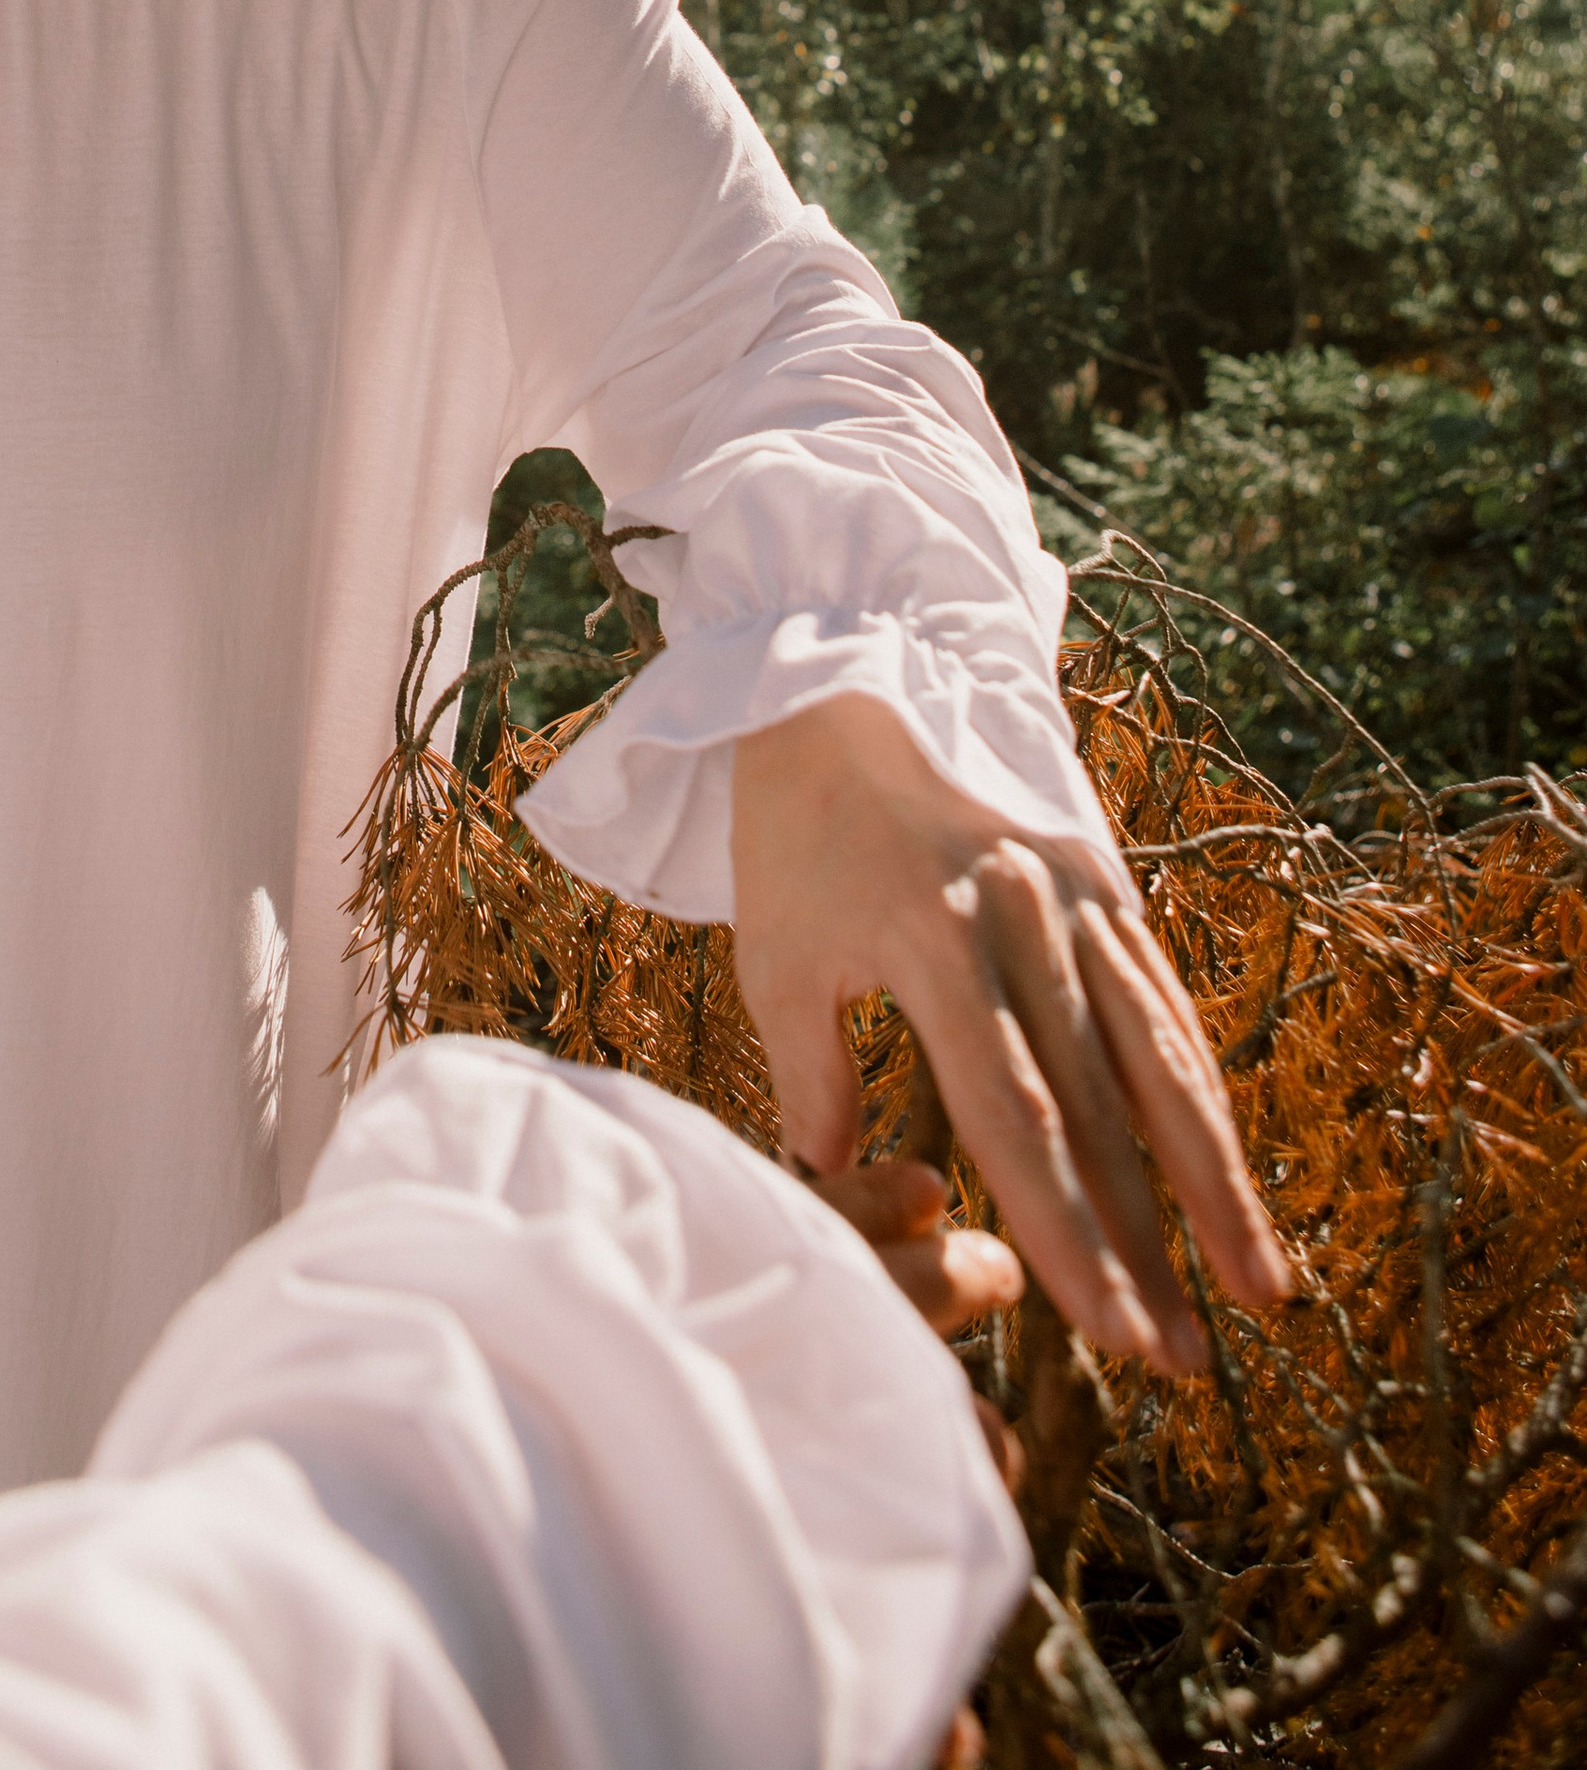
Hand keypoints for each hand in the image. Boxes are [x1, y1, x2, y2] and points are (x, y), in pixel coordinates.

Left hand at [731, 693, 1291, 1372]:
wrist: (846, 672)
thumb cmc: (795, 826)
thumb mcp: (774, 948)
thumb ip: (811, 1073)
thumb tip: (840, 1181)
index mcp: (933, 940)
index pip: (1015, 1116)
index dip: (1068, 1233)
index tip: (1109, 1333)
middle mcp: (1023, 919)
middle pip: (1104, 1107)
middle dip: (1151, 1243)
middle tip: (1189, 1362)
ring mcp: (1077, 895)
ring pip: (1161, 1059)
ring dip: (1211, 1181)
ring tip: (1260, 1293)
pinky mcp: (1105, 879)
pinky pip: (1162, 1000)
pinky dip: (1199, 1090)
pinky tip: (1227, 1169)